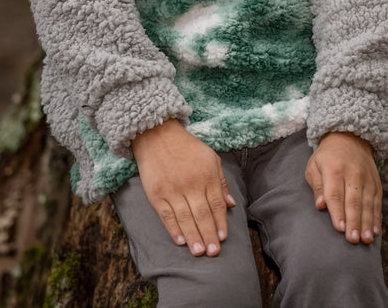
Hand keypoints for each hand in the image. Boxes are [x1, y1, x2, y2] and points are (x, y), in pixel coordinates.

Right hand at [131, 120, 236, 256]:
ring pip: (185, 218)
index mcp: (207, 175)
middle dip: (209, 235)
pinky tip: (180, 241)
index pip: (216, 204)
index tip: (223, 238)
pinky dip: (173, 229)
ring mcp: (172, 190)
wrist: (157, 135)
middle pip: (202, 214)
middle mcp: (191, 184)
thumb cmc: (187, 148)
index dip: (220, 223)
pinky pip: (166, 215)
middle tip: (213, 252)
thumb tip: (231, 204)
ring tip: (199, 252)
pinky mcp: (156, 194)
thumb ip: (221, 182)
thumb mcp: (211, 158)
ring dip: (193, 236)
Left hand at [305, 132, 380, 243]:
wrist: (350, 138)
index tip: (339, 229)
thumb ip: (317, 186)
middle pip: (354, 201)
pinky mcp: (376, 182)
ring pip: (368, 203)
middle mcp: (353, 174)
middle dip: (354, 222)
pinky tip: (376, 231)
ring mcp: (367, 178)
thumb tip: (320, 205)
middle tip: (353, 240)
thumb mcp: (314, 166)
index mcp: (335, 169)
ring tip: (366, 239)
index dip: (338, 212)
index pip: (336, 194)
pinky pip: (377, 202)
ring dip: (368, 223)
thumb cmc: (327, 157)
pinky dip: (377, 217)